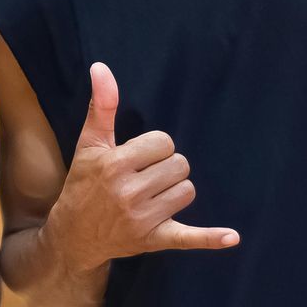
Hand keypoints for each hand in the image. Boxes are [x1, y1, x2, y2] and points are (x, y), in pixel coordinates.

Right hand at [44, 63, 239, 275]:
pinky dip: (211, 238)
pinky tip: (232, 237)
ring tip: (150, 198)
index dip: (153, 149)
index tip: (135, 160)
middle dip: (165, 169)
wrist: (74, 235)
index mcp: (115, 164)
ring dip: (174, 192)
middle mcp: (129, 192)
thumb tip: (101, 67)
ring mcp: (143, 218)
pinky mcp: (154, 240)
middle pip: (180, 165)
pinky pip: (189, 237)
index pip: (164, 142)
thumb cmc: (83, 183)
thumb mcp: (89, 144)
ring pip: (187, 191)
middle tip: (142, 180)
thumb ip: (102, 105)